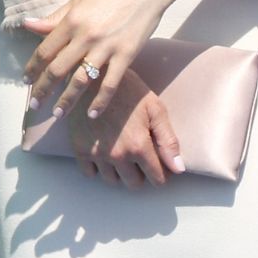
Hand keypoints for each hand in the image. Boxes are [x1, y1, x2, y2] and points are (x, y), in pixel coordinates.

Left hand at [22, 0, 173, 117]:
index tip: (25, 80)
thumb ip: (55, 18)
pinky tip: (92, 114)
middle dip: (43, 89)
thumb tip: (27, 25)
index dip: (33, 67)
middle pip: (58, 68)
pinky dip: (100, 101)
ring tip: (57, 114)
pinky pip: (110, 84)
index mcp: (71, 20)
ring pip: (81, 80)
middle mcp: (85, 35)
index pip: (45, 50)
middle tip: (34, 105)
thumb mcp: (79, 0)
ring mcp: (106, 47)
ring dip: (67, 100)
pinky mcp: (126, 55)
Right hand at [66, 69, 183, 188]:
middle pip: (134, 183)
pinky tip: (101, 151)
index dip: (160, 172)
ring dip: (118, 172)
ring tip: (119, 152)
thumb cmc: (127, 88)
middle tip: (138, 155)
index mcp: (139, 146)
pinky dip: (96, 167)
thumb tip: (179, 170)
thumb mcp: (154, 108)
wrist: (92, 73)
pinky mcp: (78, 147)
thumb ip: (168, 140)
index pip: (157, 179)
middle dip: (140, 173)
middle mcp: (117, 154)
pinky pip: (89, 173)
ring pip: (112, 180)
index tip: (157, 160)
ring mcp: (96, 152)